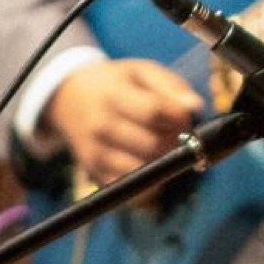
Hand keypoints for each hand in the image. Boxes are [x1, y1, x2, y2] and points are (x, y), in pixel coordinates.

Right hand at [45, 58, 203, 184]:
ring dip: (165, 163)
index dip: (179, 116)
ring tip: (166, 147)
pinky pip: (132, 193)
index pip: (154, 111)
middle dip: (176, 141)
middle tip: (179, 133)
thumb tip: (194, 107)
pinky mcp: (96, 175)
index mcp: (114, 96)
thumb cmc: (116, 83)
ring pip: (144, 171)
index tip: (186, 116)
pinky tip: (154, 166)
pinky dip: (151, 185)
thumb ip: (170, 85)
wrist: (69, 99)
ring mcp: (96, 154)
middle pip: (153, 144)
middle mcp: (101, 127)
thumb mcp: (141, 71)